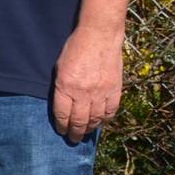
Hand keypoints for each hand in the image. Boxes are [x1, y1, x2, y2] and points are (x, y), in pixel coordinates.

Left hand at [51, 22, 124, 140]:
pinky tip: (101, 122)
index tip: (61, 131)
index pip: (62, 114)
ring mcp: (101, 92)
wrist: (99, 35)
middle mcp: (83, 92)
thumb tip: (64, 105)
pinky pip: (110, 111)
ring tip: (86, 133)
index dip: (62, 125)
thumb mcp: (60, 66)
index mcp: (66, 86)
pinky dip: (105, 120)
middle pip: (79, 121)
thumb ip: (62, 86)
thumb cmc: (75, 47)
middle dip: (75, 133)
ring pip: (95, 119)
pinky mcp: (115, 90)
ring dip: (90, 129)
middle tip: (74, 139)